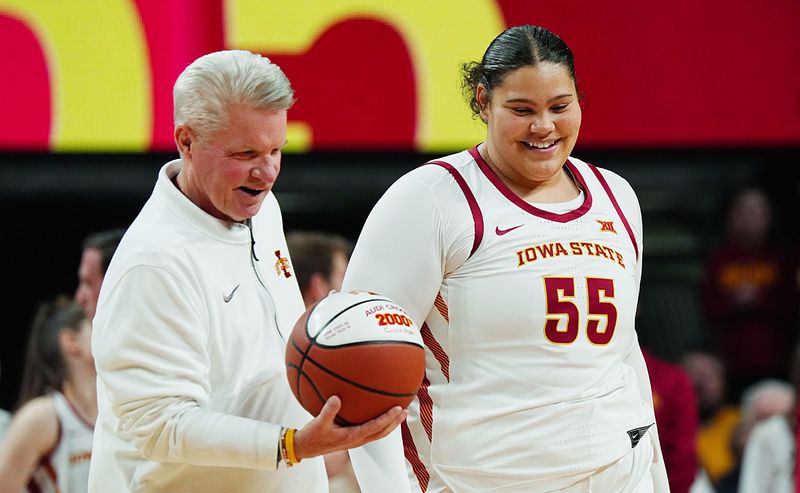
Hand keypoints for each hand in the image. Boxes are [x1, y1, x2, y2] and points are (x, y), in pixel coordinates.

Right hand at [292, 396, 406, 459]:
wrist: (305, 448)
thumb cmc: (312, 436)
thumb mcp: (318, 422)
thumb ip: (328, 411)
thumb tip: (336, 397)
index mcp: (352, 437)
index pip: (375, 427)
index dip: (387, 419)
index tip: (397, 409)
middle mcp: (357, 439)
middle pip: (382, 432)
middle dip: (394, 422)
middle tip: (405, 410)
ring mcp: (355, 440)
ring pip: (378, 433)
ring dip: (390, 424)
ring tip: (399, 413)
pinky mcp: (352, 437)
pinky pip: (370, 430)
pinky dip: (378, 422)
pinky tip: (378, 412)